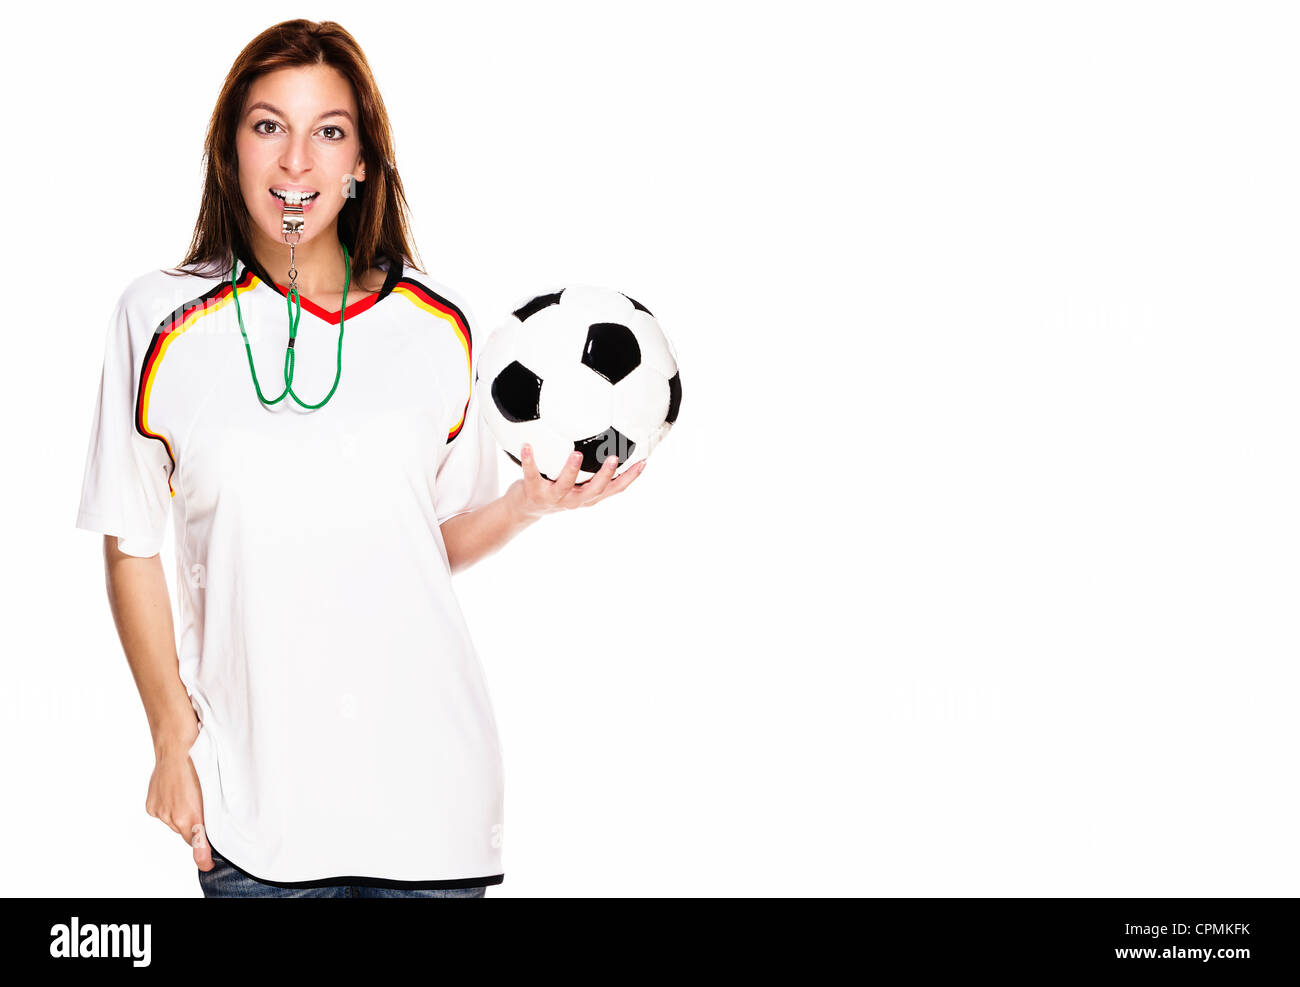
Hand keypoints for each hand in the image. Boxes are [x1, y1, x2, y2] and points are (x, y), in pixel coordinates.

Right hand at [145, 722, 213, 871]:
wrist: (177, 744)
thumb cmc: (201, 763)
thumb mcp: (213, 791)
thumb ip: (208, 825)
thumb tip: (206, 857)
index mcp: (189, 816)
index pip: (197, 845)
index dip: (205, 850)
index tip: (209, 861)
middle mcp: (171, 818)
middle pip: (187, 834)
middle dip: (195, 825)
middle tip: (203, 803)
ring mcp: (159, 811)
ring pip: (175, 823)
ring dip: (182, 814)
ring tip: (189, 793)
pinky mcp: (151, 805)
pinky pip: (164, 814)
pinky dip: (171, 807)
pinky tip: (176, 792)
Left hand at [510, 443, 645, 518]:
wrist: (524, 509)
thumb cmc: (554, 488)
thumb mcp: (577, 482)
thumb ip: (591, 468)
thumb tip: (608, 436)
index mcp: (587, 496)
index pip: (614, 489)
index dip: (630, 478)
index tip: (643, 462)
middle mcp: (574, 500)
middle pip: (594, 490)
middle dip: (605, 475)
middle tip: (614, 458)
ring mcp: (554, 497)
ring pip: (565, 485)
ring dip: (571, 470)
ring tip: (577, 453)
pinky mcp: (533, 492)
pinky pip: (531, 474)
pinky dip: (529, 460)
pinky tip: (527, 445)